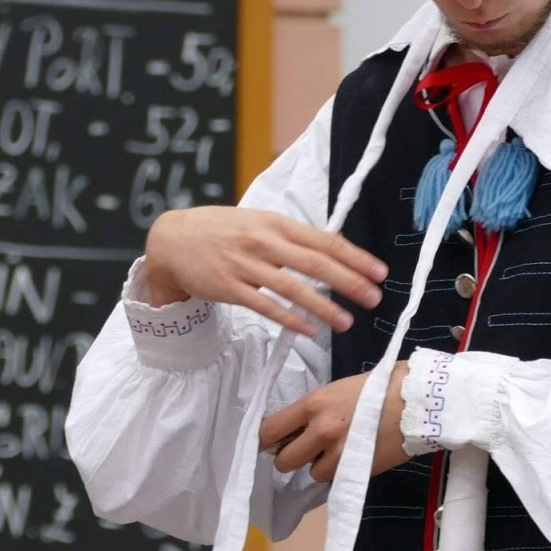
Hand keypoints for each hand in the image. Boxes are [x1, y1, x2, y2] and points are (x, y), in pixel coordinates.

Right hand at [142, 206, 386, 334]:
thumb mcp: (255, 220)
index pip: (322, 240)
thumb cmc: (219, 229)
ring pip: (292, 287)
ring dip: (322, 306)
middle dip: (348, 282)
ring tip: (346, 322)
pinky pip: (265, 305)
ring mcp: (244, 264)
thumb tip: (329, 250)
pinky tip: (308, 329)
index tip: (378, 272)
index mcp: (274, 222)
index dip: (353, 257)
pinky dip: (289, 318)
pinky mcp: (228, 286)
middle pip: (314, 263)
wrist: (171, 239)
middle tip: (373, 298)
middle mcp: (262, 240)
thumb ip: (288, 235)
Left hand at [258, 363, 411, 482]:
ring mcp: (340, 453)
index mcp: (312, 404)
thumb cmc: (374, 388)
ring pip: (312, 473)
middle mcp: (321, 430)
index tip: (268, 443)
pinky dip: (339, 472)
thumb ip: (311, 410)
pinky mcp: (359, 469)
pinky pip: (337, 478)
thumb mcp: (334, 391)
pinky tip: (350, 457)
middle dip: (289, 458)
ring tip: (334, 452)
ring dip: (319, 466)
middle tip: (299, 452)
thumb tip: (292, 428)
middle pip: (285, 461)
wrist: (415, 401)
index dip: (265, 440)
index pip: (270, 430)